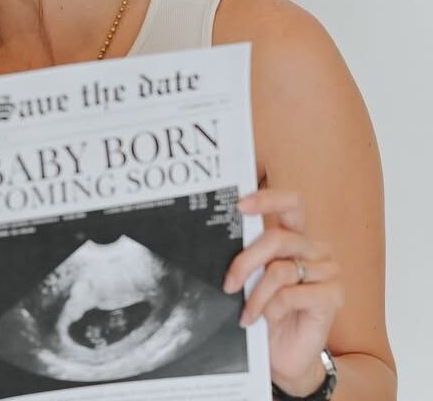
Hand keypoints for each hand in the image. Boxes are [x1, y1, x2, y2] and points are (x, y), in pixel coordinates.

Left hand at [224, 190, 343, 396]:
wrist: (285, 355)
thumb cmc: (267, 313)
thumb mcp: (253, 279)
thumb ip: (249, 257)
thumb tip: (219, 237)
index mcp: (295, 237)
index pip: (290, 204)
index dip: (267, 199)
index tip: (239, 205)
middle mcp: (315, 249)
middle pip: (277, 238)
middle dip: (245, 261)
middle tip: (229, 283)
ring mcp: (328, 272)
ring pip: (279, 270)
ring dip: (255, 295)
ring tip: (245, 313)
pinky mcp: (333, 296)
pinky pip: (291, 294)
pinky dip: (270, 308)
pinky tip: (264, 320)